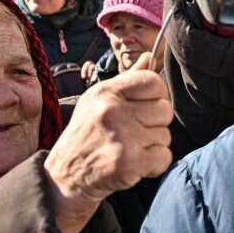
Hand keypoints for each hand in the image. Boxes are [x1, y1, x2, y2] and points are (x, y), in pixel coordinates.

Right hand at [44, 52, 172, 232]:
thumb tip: (150, 56)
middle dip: (155, 124)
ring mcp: (123, 137)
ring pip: (165, 135)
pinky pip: (164, 157)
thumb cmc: (88, 133)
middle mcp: (113, 111)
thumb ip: (128, 80)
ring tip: (130, 148)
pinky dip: (154, 165)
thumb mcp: (100, 100)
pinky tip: (135, 164)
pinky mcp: (130, 163)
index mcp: (106, 92)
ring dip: (153, 145)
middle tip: (135, 133)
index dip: (157, 96)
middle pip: (165, 110)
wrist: (67, 176)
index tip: (145, 108)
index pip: (154, 82)